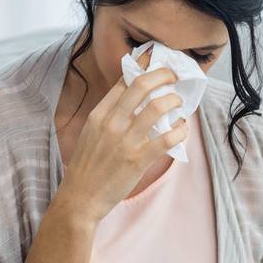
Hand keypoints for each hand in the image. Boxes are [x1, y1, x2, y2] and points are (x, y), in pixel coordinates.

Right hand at [56, 56, 188, 223]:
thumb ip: (110, 117)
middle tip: (175, 76)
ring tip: (180, 103)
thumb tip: (133, 103)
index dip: (144, 69)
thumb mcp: (91, 134)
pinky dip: (180, 131)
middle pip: (141, 86)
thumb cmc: (87, 167)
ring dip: (174, 101)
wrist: (80, 197)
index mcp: (99, 114)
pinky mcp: (138, 159)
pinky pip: (167, 138)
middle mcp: (111, 123)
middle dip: (163, 76)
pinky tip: (182, 130)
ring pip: (157, 108)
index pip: (124, 82)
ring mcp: (125, 140)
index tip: (157, 65)